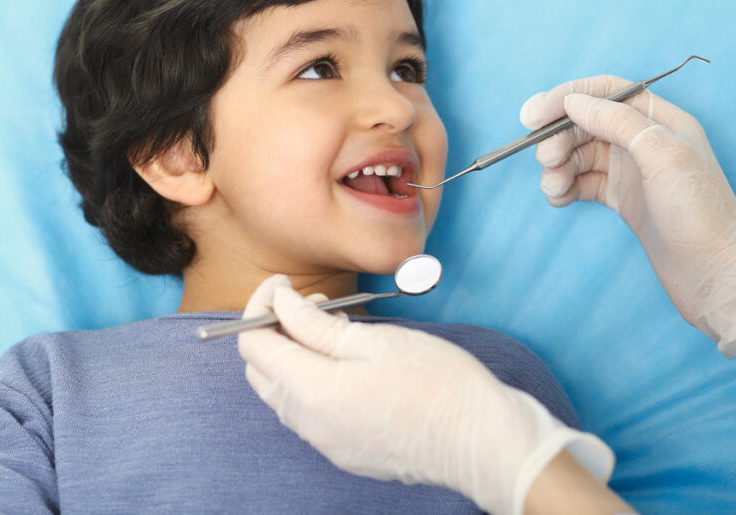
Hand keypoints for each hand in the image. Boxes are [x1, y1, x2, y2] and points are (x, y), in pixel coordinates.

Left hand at [238, 275, 612, 514]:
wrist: (483, 443)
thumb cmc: (440, 383)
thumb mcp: (375, 339)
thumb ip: (317, 324)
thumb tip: (280, 303)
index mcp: (312, 391)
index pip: (253, 345)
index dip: (260, 306)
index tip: (283, 283)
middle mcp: (310, 423)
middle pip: (261, 371)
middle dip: (272, 330)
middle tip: (309, 303)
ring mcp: (326, 443)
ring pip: (283, 393)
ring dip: (293, 355)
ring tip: (333, 328)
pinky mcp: (345, 451)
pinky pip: (308, 413)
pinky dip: (311, 381)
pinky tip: (346, 362)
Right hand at [520, 75, 735, 355]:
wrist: (715, 275)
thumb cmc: (701, 214)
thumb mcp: (661, 155)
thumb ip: (618, 122)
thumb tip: (574, 102)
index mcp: (662, 121)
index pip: (606, 92)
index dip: (566, 98)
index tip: (532, 116)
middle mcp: (645, 141)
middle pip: (587, 124)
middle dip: (560, 138)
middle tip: (545, 160)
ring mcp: (633, 171)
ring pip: (581, 155)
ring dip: (559, 167)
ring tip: (553, 188)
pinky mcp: (623, 199)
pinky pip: (584, 183)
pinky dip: (566, 188)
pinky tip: (559, 199)